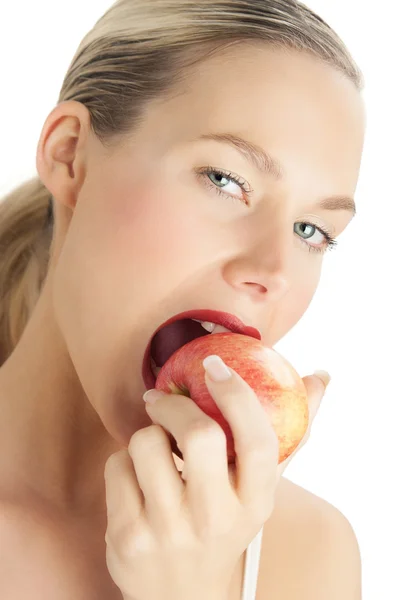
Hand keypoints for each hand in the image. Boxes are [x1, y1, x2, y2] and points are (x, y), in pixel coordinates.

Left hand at [104, 359, 327, 599]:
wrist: (179, 596)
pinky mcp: (128, 537)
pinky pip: (117, 465)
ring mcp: (170, 531)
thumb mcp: (255, 492)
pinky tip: (136, 482)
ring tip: (153, 453)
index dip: (238, 395)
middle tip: (161, 399)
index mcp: (255, 503)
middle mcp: (216, 519)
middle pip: (198, 434)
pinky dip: (124, 461)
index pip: (257, 442)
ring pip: (146, 443)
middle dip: (174, 406)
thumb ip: (284, 436)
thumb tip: (319, 378)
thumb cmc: (221, 527)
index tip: (214, 366)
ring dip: (146, 435)